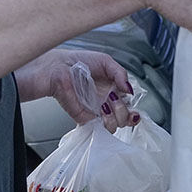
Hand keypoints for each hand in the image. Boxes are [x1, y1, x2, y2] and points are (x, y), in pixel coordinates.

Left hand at [14, 49, 138, 129]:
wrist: (58, 68)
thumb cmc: (77, 62)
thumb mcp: (106, 62)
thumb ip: (121, 74)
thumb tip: (130, 90)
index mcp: (112, 91)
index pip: (128, 105)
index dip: (133, 108)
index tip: (132, 104)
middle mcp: (105, 103)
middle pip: (125, 118)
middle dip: (125, 111)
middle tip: (115, 99)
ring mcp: (96, 112)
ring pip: (115, 125)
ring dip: (117, 116)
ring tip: (108, 103)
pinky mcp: (85, 118)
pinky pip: (100, 129)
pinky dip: (106, 122)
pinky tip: (103, 110)